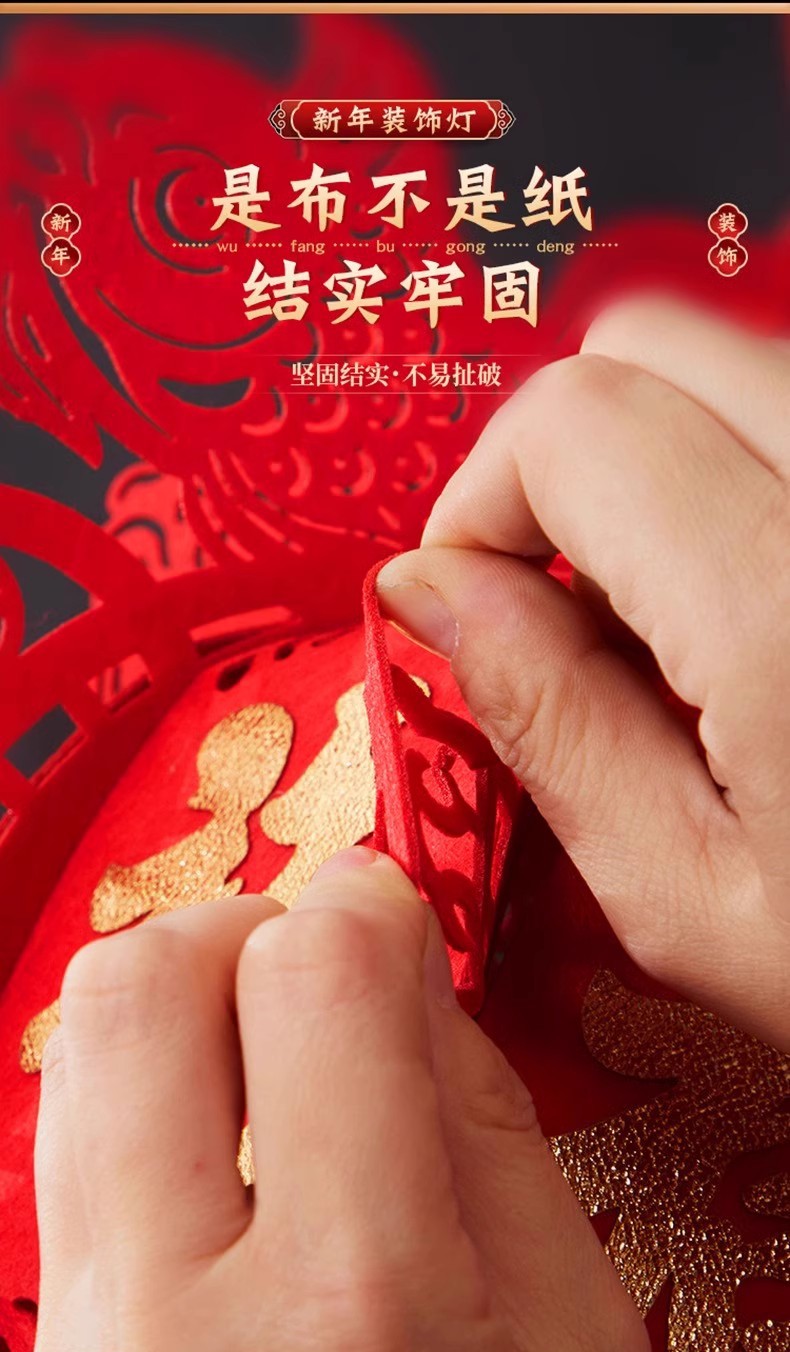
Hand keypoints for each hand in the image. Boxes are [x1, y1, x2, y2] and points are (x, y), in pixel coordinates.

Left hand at [28, 848, 648, 1351]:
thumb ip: (482, 1118)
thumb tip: (404, 971)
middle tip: (299, 965)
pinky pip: (67, 1162)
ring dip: (175, 1009)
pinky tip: (221, 1156)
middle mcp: (179, 1335)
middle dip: (232, 930)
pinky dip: (143, 1109)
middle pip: (136, 990)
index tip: (382, 912)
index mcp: (355, 1313)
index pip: (317, 977)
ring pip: (75, 1064)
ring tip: (261, 1054)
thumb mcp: (558, 1333)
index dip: (361, 905)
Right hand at [378, 298, 789, 1049]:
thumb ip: (547, 723)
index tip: (477, 601)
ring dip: (668, 461)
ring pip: (747, 360)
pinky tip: (771, 609)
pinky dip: (758, 476)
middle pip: (656, 341)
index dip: (481, 503)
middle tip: (567, 597)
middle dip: (566, 454)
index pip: (575, 424)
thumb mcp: (698, 902)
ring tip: (688, 622)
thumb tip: (434, 593)